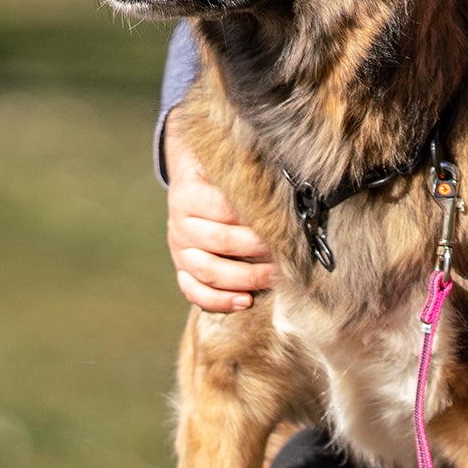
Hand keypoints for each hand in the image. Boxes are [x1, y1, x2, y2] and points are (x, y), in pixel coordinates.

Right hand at [166, 120, 274, 310]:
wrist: (190, 181)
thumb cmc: (221, 177)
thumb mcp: (228, 166)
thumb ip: (248, 174)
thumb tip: (289, 182)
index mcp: (190, 193)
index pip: (224, 210)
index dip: (256, 221)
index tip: (284, 226)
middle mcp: (180, 223)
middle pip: (219, 242)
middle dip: (256, 250)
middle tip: (287, 252)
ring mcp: (179, 249)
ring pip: (206, 271)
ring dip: (243, 278)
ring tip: (273, 278)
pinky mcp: (181, 268)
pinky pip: (192, 290)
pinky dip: (217, 300)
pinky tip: (244, 301)